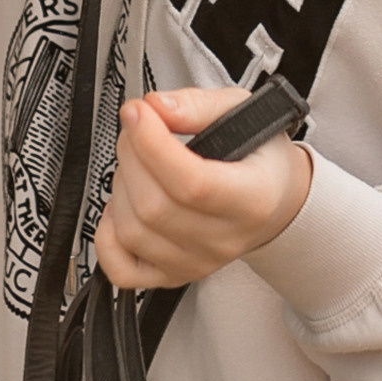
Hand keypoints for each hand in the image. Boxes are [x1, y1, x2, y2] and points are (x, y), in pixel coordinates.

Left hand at [92, 87, 314, 291]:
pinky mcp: (171, 274)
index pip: (193, 184)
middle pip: (154, 206)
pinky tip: (124, 205)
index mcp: (253, 198)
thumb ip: (198, 106)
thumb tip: (156, 108)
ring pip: (132, 233)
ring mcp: (196, 262)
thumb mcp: (242, 112)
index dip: (153, 145)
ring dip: (120, 186)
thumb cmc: (259, 158)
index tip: (138, 113)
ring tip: (136, 160)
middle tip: (137, 127)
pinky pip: (121, 269)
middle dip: (131, 154)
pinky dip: (107, 236)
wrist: (274, 201)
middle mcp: (225, 239)